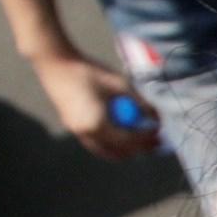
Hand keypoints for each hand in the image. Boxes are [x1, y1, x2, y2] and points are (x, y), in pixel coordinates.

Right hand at [32, 42, 154, 154]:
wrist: (56, 64)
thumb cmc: (89, 71)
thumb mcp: (119, 84)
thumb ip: (139, 102)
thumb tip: (157, 116)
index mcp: (98, 123)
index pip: (129, 140)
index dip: (147, 138)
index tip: (160, 133)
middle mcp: (87, 133)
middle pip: (119, 151)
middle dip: (139, 148)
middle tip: (155, 143)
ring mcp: (77, 133)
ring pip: (106, 152)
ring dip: (125, 151)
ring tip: (141, 145)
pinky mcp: (73, 128)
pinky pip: (96, 145)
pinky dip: (110, 146)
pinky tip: (120, 140)